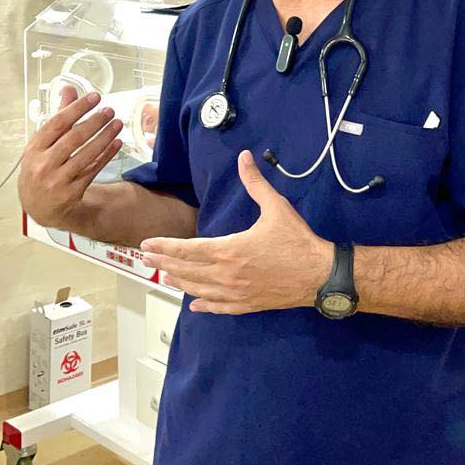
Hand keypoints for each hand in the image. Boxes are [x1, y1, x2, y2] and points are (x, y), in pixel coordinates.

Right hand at [18, 85, 122, 228]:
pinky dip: (107, 155)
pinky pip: (93, 170)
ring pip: (86, 154)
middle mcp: (43, 165)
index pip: (57, 124)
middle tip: (109, 110)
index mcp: (34, 149)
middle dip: (95, 122)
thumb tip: (69, 89)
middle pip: (74, 138)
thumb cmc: (41, 168)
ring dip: (105, 137)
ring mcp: (57, 181)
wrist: (39, 206)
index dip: (77, 108)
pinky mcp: (71, 193)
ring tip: (118, 124)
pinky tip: (117, 143)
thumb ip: (58, 116)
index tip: (94, 97)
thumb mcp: (43, 144)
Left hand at [141, 150, 331, 314]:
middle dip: (164, 263)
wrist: (318, 275)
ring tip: (163, 276)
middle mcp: (226, 275)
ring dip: (179, 282)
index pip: (188, 249)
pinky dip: (203, 305)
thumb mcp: (276, 207)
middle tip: (145, 259)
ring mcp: (235, 293)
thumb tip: (244, 157)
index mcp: (229, 250)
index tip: (147, 244)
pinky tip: (194, 304)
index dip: (165, 246)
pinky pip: (218, 307)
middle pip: (187, 270)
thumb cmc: (296, 240)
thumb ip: (256, 183)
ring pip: (198, 290)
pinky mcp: (246, 305)